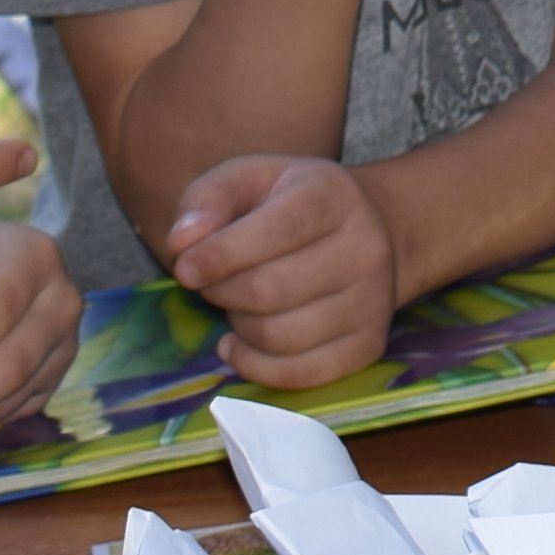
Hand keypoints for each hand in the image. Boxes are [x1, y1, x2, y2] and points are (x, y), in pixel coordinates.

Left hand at [162, 152, 403, 388]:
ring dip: (239, 328)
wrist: (367, 231)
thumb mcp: (248, 179)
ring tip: (235, 307)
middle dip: (222, 292)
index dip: (220, 255)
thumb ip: (207, 198)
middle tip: (211, 284)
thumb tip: (181, 245)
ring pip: (280, 337)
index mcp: (333, 196)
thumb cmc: (290, 204)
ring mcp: (372, 302)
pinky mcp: (368, 346)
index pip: (275, 231)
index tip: (185, 269)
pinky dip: (255, 367)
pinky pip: (300, 375)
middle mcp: (365, 248)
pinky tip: (239, 345)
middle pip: (270, 290)